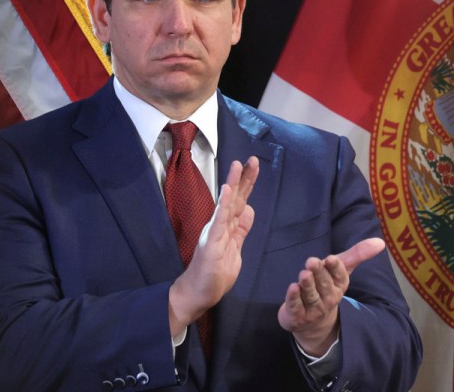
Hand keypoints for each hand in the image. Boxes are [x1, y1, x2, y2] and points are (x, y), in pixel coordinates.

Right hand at [169, 156, 258, 334]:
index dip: (247, 184)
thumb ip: (241, 229)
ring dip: (232, 184)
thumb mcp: (235, 248)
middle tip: (252, 159)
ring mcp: (215, 232)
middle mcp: (220, 225)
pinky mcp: (211, 242)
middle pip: (235, 198)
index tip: (254, 166)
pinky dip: (223, 205)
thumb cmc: (215, 273)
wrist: (198, 293)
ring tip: (237, 165)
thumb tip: (250, 210)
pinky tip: (227, 191)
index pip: (241, 201)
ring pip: (226, 204)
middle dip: (244, 178)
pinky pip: (219, 221)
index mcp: (228, 226)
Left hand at [277, 237, 385, 355]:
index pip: (339, 276)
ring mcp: (314, 309)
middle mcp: (328, 298)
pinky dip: (294, 298)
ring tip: (304, 274)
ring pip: (311, 296)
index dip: (335, 268)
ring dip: (307, 285)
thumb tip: (380, 242)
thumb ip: (357, 254)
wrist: (314, 322)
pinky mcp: (297, 316)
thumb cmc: (327, 287)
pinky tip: (292, 288)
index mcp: (340, 285)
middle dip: (319, 273)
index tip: (331, 259)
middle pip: (324, 284)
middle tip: (312, 261)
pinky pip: (296, 307)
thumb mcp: (342, 269)